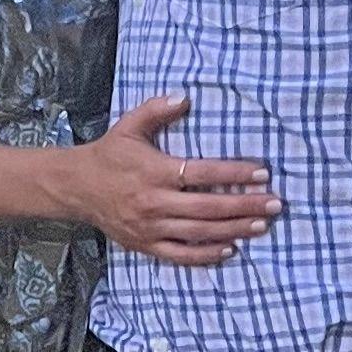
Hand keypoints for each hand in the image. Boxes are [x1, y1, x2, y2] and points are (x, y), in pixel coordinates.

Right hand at [68, 94, 279, 263]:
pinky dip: (206, 255)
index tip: (263, 172)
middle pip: (209, 207)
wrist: (75, 187)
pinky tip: (230, 249)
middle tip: (276, 203)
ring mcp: (150, 227)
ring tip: (263, 225)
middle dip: (246, 205)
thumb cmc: (108, 154)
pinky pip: (181, 254)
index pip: (203, 173)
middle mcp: (154, 202)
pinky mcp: (145, 245)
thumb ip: (157, 109)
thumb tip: (185, 97)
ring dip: (234, 230)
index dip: (235, 173)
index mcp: (155, 172)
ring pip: (200, 232)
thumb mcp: (129, 126)